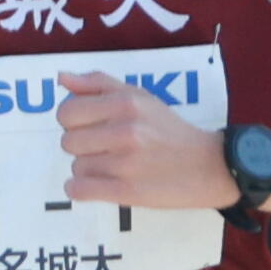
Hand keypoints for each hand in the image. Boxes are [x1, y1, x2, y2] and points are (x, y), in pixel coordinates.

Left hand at [55, 70, 237, 210]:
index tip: (89, 127)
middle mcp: (125, 131)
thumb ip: (98, 84)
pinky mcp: (127, 192)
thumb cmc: (169, 130)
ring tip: (113, 166)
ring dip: (89, 169)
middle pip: (68, 141)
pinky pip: (79, 190)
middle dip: (82, 147)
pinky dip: (81, 189)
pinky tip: (98, 185)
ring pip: (76, 167)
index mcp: (126, 103)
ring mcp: (126, 163)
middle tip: (104, 149)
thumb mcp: (140, 96)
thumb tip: (62, 78)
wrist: (209, 166)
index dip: (73, 122)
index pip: (67, 112)